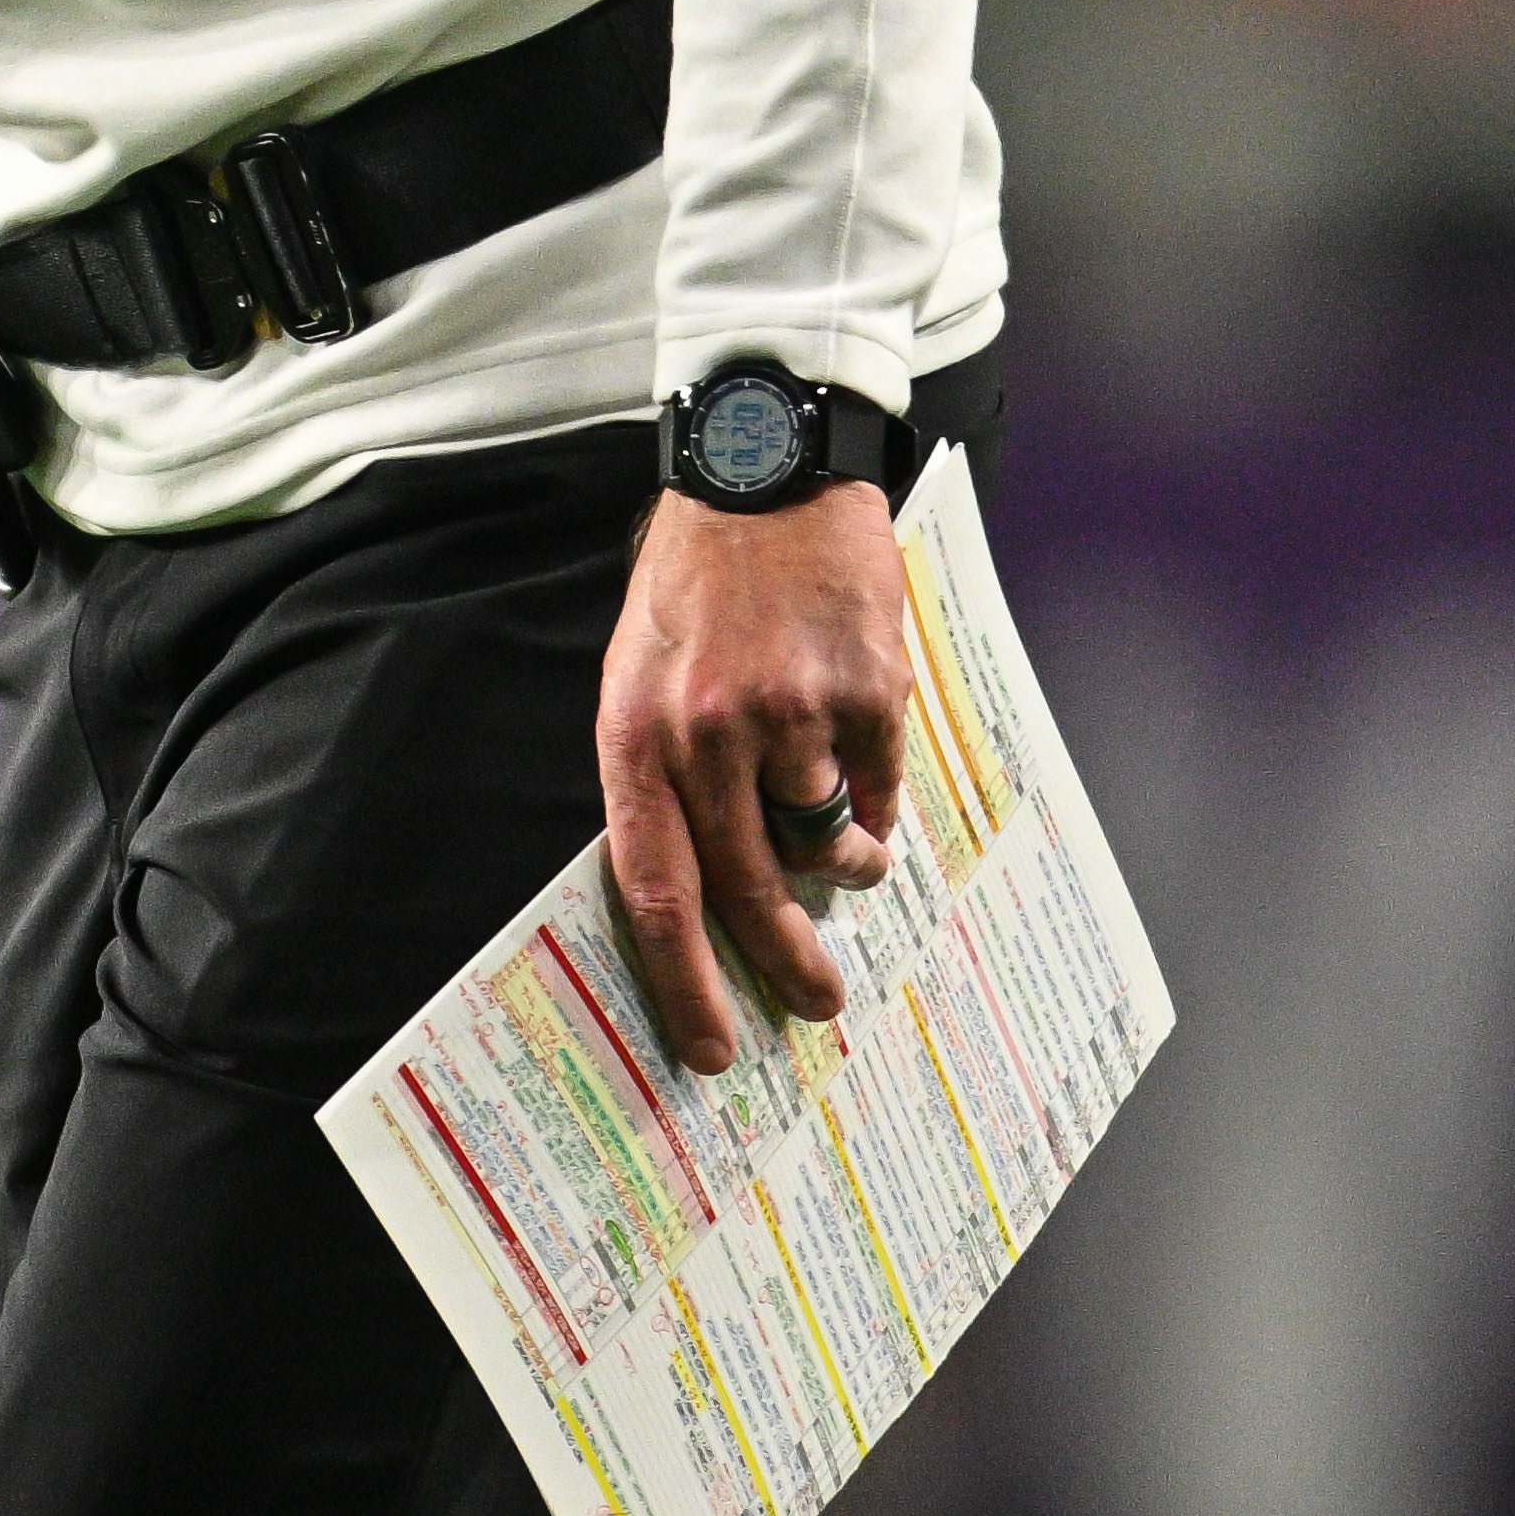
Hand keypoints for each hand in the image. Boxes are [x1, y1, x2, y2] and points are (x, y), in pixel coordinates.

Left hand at [595, 477, 913, 1071]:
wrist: (763, 468)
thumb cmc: (695, 579)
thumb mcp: (640, 669)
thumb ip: (665, 772)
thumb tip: (703, 886)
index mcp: (635, 733)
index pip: (653, 887)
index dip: (683, 980)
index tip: (713, 1047)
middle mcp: (706, 732)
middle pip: (747, 889)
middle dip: (785, 964)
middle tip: (817, 1000)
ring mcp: (790, 712)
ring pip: (823, 840)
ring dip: (842, 860)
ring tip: (852, 849)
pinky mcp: (864, 689)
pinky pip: (878, 787)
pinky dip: (879, 801)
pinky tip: (870, 773)